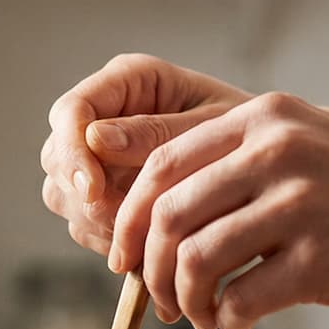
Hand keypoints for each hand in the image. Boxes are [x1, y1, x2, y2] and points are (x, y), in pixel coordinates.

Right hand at [41, 54, 249, 253]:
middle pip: (57, 156)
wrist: (270, 173)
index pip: (72, 111)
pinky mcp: (101, 195)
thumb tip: (95, 139)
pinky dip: (110, 239)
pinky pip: (82, 223)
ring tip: (152, 237)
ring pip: (63, 195)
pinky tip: (150, 246)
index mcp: (129, 82)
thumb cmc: (252, 136)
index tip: (91, 188)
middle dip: (86, 194)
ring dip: (99, 221)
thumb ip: (157, 133)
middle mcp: (104, 116)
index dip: (73, 151)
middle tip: (131, 224)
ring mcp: (97, 158)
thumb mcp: (215, 129)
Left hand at [103, 91, 328, 328]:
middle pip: (165, 214)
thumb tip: (157, 212)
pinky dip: (227, 321)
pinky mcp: (323, 260)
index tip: (125, 259)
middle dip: (148, 269)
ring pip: (192, 258)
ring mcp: (301, 203)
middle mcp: (279, 149)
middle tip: (164, 302)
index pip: (161, 165)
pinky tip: (242, 326)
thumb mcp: (316, 149)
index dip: (128, 219)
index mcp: (267, 118)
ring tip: (204, 318)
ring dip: (185, 301)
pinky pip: (239, 299)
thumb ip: (244, 163)